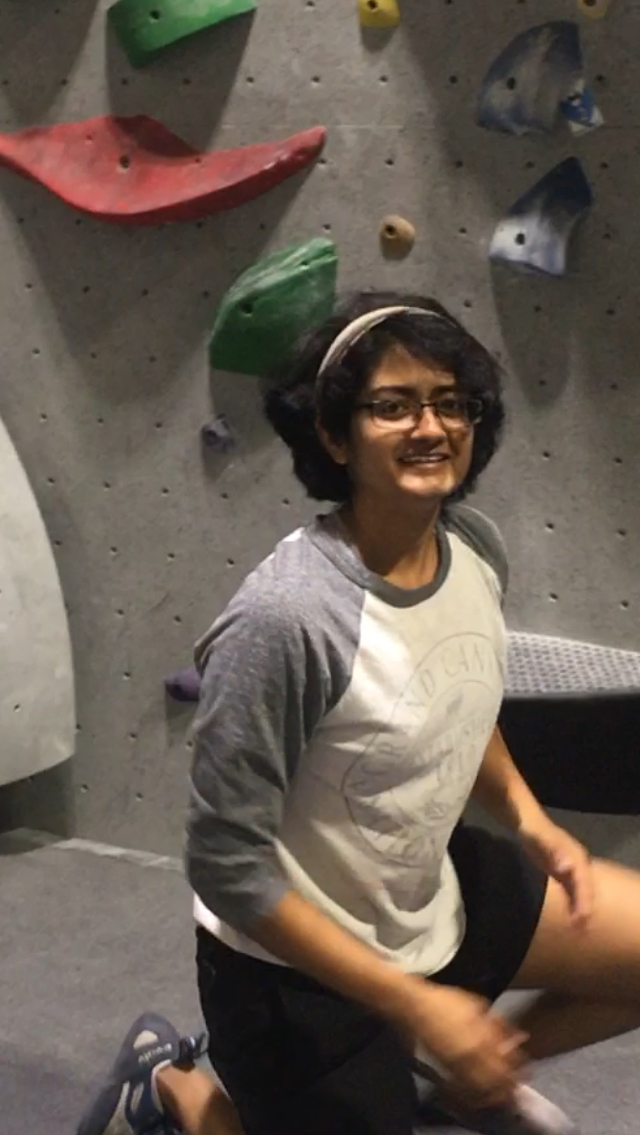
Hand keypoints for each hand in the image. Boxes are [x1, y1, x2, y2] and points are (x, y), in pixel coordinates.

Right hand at [393, 980, 529, 1110]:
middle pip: (498, 1081)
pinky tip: (483, 1086)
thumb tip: (517, 1037)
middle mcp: (471, 1056)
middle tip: (515, 1080)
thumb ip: (499, 1024)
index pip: (507, 1062)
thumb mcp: (477, 1005)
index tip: (524, 1067)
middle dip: (509, 1083)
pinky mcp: (446, 1070)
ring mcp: (457, 1065)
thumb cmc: (446, 1001)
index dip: (519, 1068)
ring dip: (495, 1090)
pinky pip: (467, 1088)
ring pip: (483, 1089)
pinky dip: (478, 1091)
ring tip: (501, 1086)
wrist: (415, 1007)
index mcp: (481, 1038)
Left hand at [517, 814, 594, 930]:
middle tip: (580, 928)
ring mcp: (570, 867)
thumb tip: (567, 867)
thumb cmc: (532, 828)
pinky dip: (571, 902)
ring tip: (576, 927)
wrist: (525, 820)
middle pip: (585, 888)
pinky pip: (570, 890)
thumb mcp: (539, 836)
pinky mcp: (561, 871)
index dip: (584, 899)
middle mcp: (577, 863)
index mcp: (576, 855)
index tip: (582, 916)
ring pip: (579, 890)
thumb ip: (553, 849)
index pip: (584, 881)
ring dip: (579, 907)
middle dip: (585, 907)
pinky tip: (566, 914)